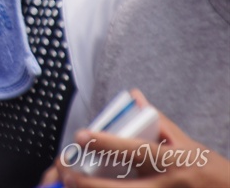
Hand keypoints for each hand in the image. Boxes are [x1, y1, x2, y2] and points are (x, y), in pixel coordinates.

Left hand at [50, 91, 228, 186]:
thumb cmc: (208, 170)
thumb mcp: (187, 144)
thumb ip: (158, 122)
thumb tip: (134, 97)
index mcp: (173, 162)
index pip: (136, 151)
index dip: (107, 143)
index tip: (81, 135)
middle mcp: (167, 186)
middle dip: (90, 184)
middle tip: (67, 173)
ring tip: (71, 186)